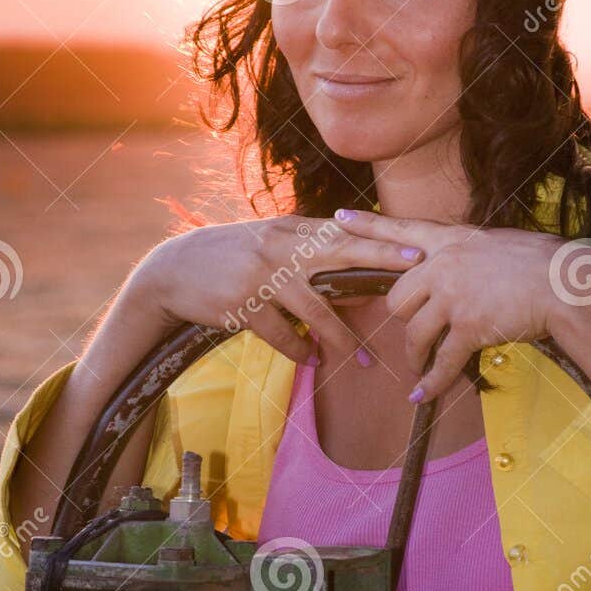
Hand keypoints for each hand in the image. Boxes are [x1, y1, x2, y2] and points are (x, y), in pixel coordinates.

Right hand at [133, 215, 424, 366]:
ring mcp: (261, 275)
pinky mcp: (243, 305)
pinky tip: (309, 358)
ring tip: (362, 360)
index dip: (382, 240)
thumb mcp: (269, 247)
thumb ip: (309, 259)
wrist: (172, 270)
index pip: (345, 232)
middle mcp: (280, 247)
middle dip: (380, 262)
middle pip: (341, 253)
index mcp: (290, 230)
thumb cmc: (232, 260)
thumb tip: (358, 286)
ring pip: (315, 309)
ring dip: (341, 338)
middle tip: (413, 278)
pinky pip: (282, 334)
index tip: (418, 248)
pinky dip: (298, 349)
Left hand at [332, 207, 590, 400]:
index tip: (337, 218)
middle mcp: (445, 265)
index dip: (365, 226)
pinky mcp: (468, 326)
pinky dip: (431, 382)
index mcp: (452, 240)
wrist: (565, 283)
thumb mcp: (496, 246)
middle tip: (415, 334)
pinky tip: (421, 395)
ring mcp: (454, 296)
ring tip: (419, 366)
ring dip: (416, 354)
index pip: (399, 230)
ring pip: (414, 332)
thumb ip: (467, 257)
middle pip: (397, 297)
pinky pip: (441, 361)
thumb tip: (456, 272)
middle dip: (404, 320)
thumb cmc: (542, 264)